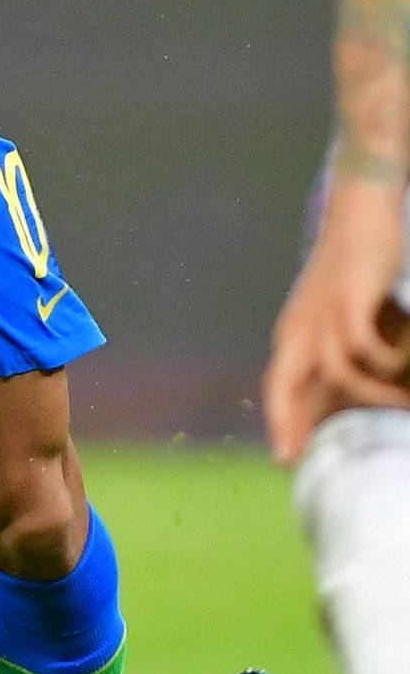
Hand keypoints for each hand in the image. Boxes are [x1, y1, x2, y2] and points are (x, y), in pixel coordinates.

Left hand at [264, 178, 409, 463]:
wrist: (360, 215)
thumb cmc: (357, 271)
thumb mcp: (342, 318)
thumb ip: (344, 355)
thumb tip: (350, 397)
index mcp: (294, 333)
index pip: (277, 383)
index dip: (280, 420)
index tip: (284, 459)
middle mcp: (300, 326)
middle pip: (281, 381)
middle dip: (287, 420)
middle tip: (297, 456)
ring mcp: (321, 313)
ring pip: (336, 370)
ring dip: (372, 393)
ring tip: (404, 403)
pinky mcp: (348, 299)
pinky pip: (363, 346)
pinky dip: (386, 360)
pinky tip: (404, 361)